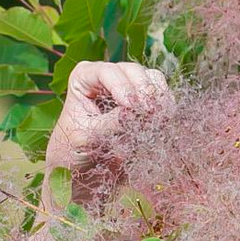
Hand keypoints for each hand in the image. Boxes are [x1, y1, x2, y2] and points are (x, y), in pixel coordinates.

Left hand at [45, 59, 172, 195]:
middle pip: (133, 71)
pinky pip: (161, 94)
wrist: (82, 170)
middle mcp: (107, 76)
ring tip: (160, 117)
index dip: (121, 86)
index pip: (106, 72)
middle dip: (144, 90)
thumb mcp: (87, 139)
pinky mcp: (144, 100)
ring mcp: (128, 85)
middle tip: (151, 112)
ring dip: (159, 96)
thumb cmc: (73, 151)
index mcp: (84, 78)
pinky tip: (165, 119)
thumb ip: (110, 124)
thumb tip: (133, 113)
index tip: (131, 106)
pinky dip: (166, 105)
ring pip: (152, 79)